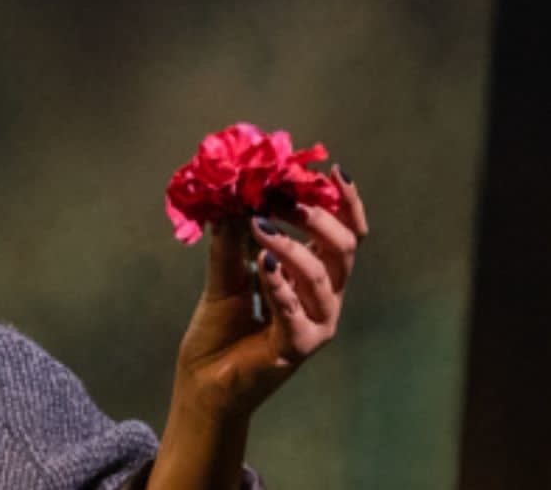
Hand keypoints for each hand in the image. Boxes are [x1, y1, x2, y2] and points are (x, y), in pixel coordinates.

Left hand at [173, 165, 367, 419]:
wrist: (204, 380)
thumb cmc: (220, 330)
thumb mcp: (224, 274)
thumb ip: (231, 237)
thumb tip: (232, 191)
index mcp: (315, 278)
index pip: (346, 234)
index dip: (345, 203)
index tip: (332, 170)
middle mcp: (325, 299)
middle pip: (344, 249)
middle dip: (317, 217)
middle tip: (282, 197)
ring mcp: (316, 324)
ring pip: (321, 275)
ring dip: (290, 245)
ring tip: (257, 224)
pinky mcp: (298, 347)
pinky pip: (295, 311)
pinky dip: (279, 284)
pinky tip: (261, 264)